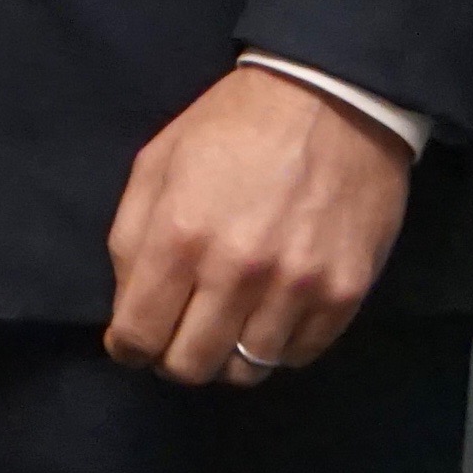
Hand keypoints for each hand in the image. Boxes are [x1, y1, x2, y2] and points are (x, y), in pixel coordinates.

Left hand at [103, 66, 411, 385]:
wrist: (330, 100)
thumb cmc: (231, 127)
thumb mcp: (157, 163)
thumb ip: (131, 238)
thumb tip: (128, 305)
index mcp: (179, 234)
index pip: (140, 334)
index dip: (129, 348)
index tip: (132, 343)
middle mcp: (236, 271)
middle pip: (191, 366)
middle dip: (174, 359)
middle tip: (177, 336)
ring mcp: (295, 288)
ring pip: (246, 371)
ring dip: (227, 356)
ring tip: (224, 325)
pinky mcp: (344, 294)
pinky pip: (297, 356)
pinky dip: (276, 347)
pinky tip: (267, 316)